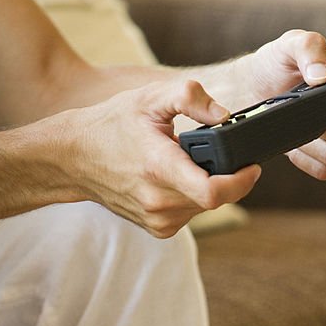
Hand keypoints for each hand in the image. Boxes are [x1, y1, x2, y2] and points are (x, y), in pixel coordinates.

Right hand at [66, 79, 260, 237]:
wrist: (73, 158)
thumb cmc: (112, 124)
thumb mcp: (150, 97)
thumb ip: (190, 97)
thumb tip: (224, 115)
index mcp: (159, 168)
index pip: (214, 192)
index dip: (242, 180)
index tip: (252, 165)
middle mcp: (158, 200)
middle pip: (217, 198)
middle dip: (227, 176)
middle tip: (220, 154)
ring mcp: (157, 219)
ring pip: (206, 207)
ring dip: (209, 186)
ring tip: (188, 162)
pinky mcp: (158, 229)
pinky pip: (192, 214)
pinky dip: (194, 197)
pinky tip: (177, 179)